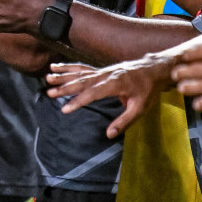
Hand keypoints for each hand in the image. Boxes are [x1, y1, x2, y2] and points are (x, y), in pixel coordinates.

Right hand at [47, 57, 168, 136]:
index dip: (78, 101)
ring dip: (63, 75)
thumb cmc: (148, 90)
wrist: (154, 69)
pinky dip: (68, 67)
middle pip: (82, 81)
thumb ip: (125, 121)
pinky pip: (82, 68)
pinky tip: (56, 67)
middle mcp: (106, 75)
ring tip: (48, 77)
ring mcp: (102, 71)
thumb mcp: (141, 108)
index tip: (64, 108)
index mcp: (115, 84)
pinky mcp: (101, 70)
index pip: (92, 93)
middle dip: (65, 87)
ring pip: (79, 73)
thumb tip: (109, 134)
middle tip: (49, 92)